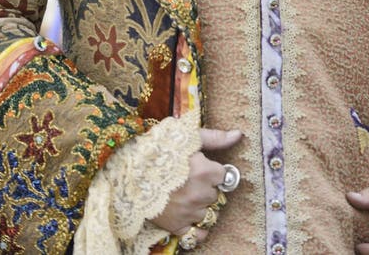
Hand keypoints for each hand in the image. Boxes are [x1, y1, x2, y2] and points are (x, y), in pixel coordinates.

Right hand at [152, 127, 241, 241]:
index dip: (215, 171)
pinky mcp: (176, 226)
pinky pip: (197, 234)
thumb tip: (238, 134)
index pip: (226, 176)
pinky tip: (191, 217)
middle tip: (191, 179)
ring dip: (201, 205)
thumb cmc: (160, 148)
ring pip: (208, 213)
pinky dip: (198, 229)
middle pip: (216, 195)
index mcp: (206, 172)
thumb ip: (216, 138)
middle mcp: (201, 195)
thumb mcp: (189, 137)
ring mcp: (189, 213)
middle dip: (208, 188)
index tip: (204, 167)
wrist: (130, 169)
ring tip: (186, 194)